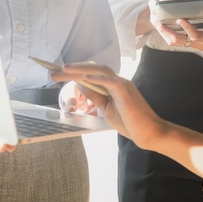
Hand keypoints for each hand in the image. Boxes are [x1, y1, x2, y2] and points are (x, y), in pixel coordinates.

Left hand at [50, 63, 164, 147]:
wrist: (148, 132)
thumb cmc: (130, 123)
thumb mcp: (106, 109)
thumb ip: (96, 97)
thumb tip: (81, 85)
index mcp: (114, 85)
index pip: (92, 74)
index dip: (75, 72)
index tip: (58, 75)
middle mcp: (119, 81)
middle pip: (94, 69)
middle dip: (73, 70)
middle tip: (53, 73)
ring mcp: (123, 85)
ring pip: (101, 71)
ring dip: (81, 70)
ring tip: (64, 70)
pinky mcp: (126, 92)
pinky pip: (111, 81)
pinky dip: (98, 78)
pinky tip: (85, 77)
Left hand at [148, 0, 202, 46]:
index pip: (196, 36)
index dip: (187, 28)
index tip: (179, 19)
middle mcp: (199, 43)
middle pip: (178, 40)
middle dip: (165, 29)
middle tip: (156, 17)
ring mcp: (194, 43)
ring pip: (173, 40)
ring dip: (162, 30)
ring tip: (153, 17)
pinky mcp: (191, 40)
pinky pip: (175, 38)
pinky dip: (165, 30)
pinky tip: (158, 21)